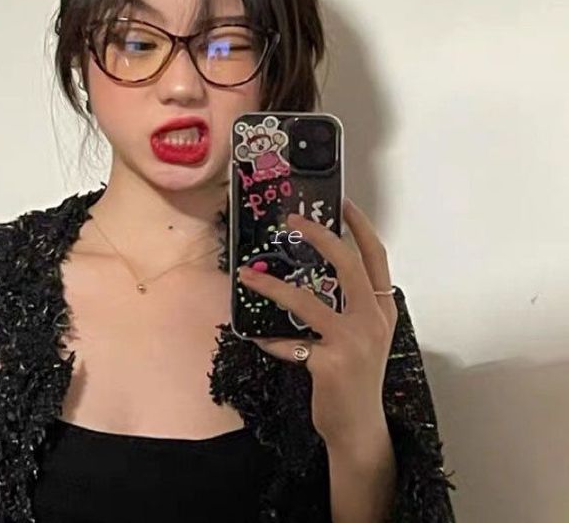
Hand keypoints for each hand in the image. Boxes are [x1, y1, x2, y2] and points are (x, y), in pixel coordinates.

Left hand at [237, 197, 397, 449]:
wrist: (361, 428)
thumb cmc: (358, 378)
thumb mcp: (364, 337)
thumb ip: (349, 307)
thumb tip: (311, 278)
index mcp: (382, 311)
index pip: (376, 258)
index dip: (360, 228)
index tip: (342, 203)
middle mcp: (373, 321)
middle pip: (348, 266)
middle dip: (320, 237)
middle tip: (293, 221)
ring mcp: (352, 343)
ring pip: (306, 302)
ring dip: (272, 287)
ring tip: (249, 275)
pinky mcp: (329, 364)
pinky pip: (289, 343)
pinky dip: (269, 339)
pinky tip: (256, 336)